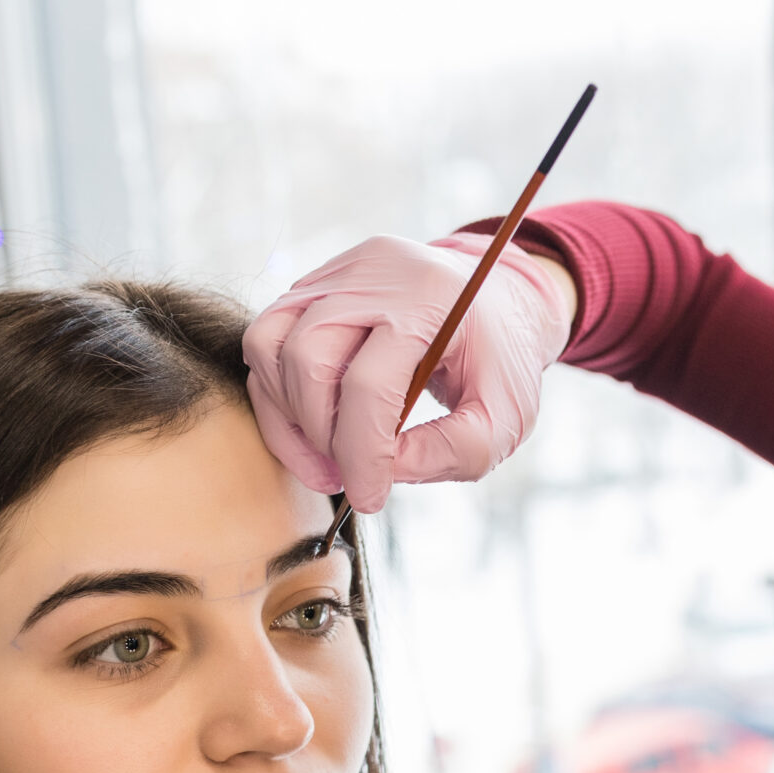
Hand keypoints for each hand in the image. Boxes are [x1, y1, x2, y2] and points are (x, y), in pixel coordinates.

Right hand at [241, 232, 574, 516]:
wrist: (493, 299)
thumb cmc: (499, 358)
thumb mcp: (506, 415)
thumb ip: (457, 451)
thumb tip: (388, 471)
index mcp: (429, 299)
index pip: (368, 384)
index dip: (360, 453)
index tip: (367, 498)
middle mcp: (373, 274)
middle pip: (307, 359)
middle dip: (320, 435)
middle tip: (345, 475)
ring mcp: (335, 274)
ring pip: (271, 345)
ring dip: (289, 416)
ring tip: (326, 457)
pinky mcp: (312, 285)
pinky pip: (267, 340)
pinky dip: (277, 393)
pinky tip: (310, 427)